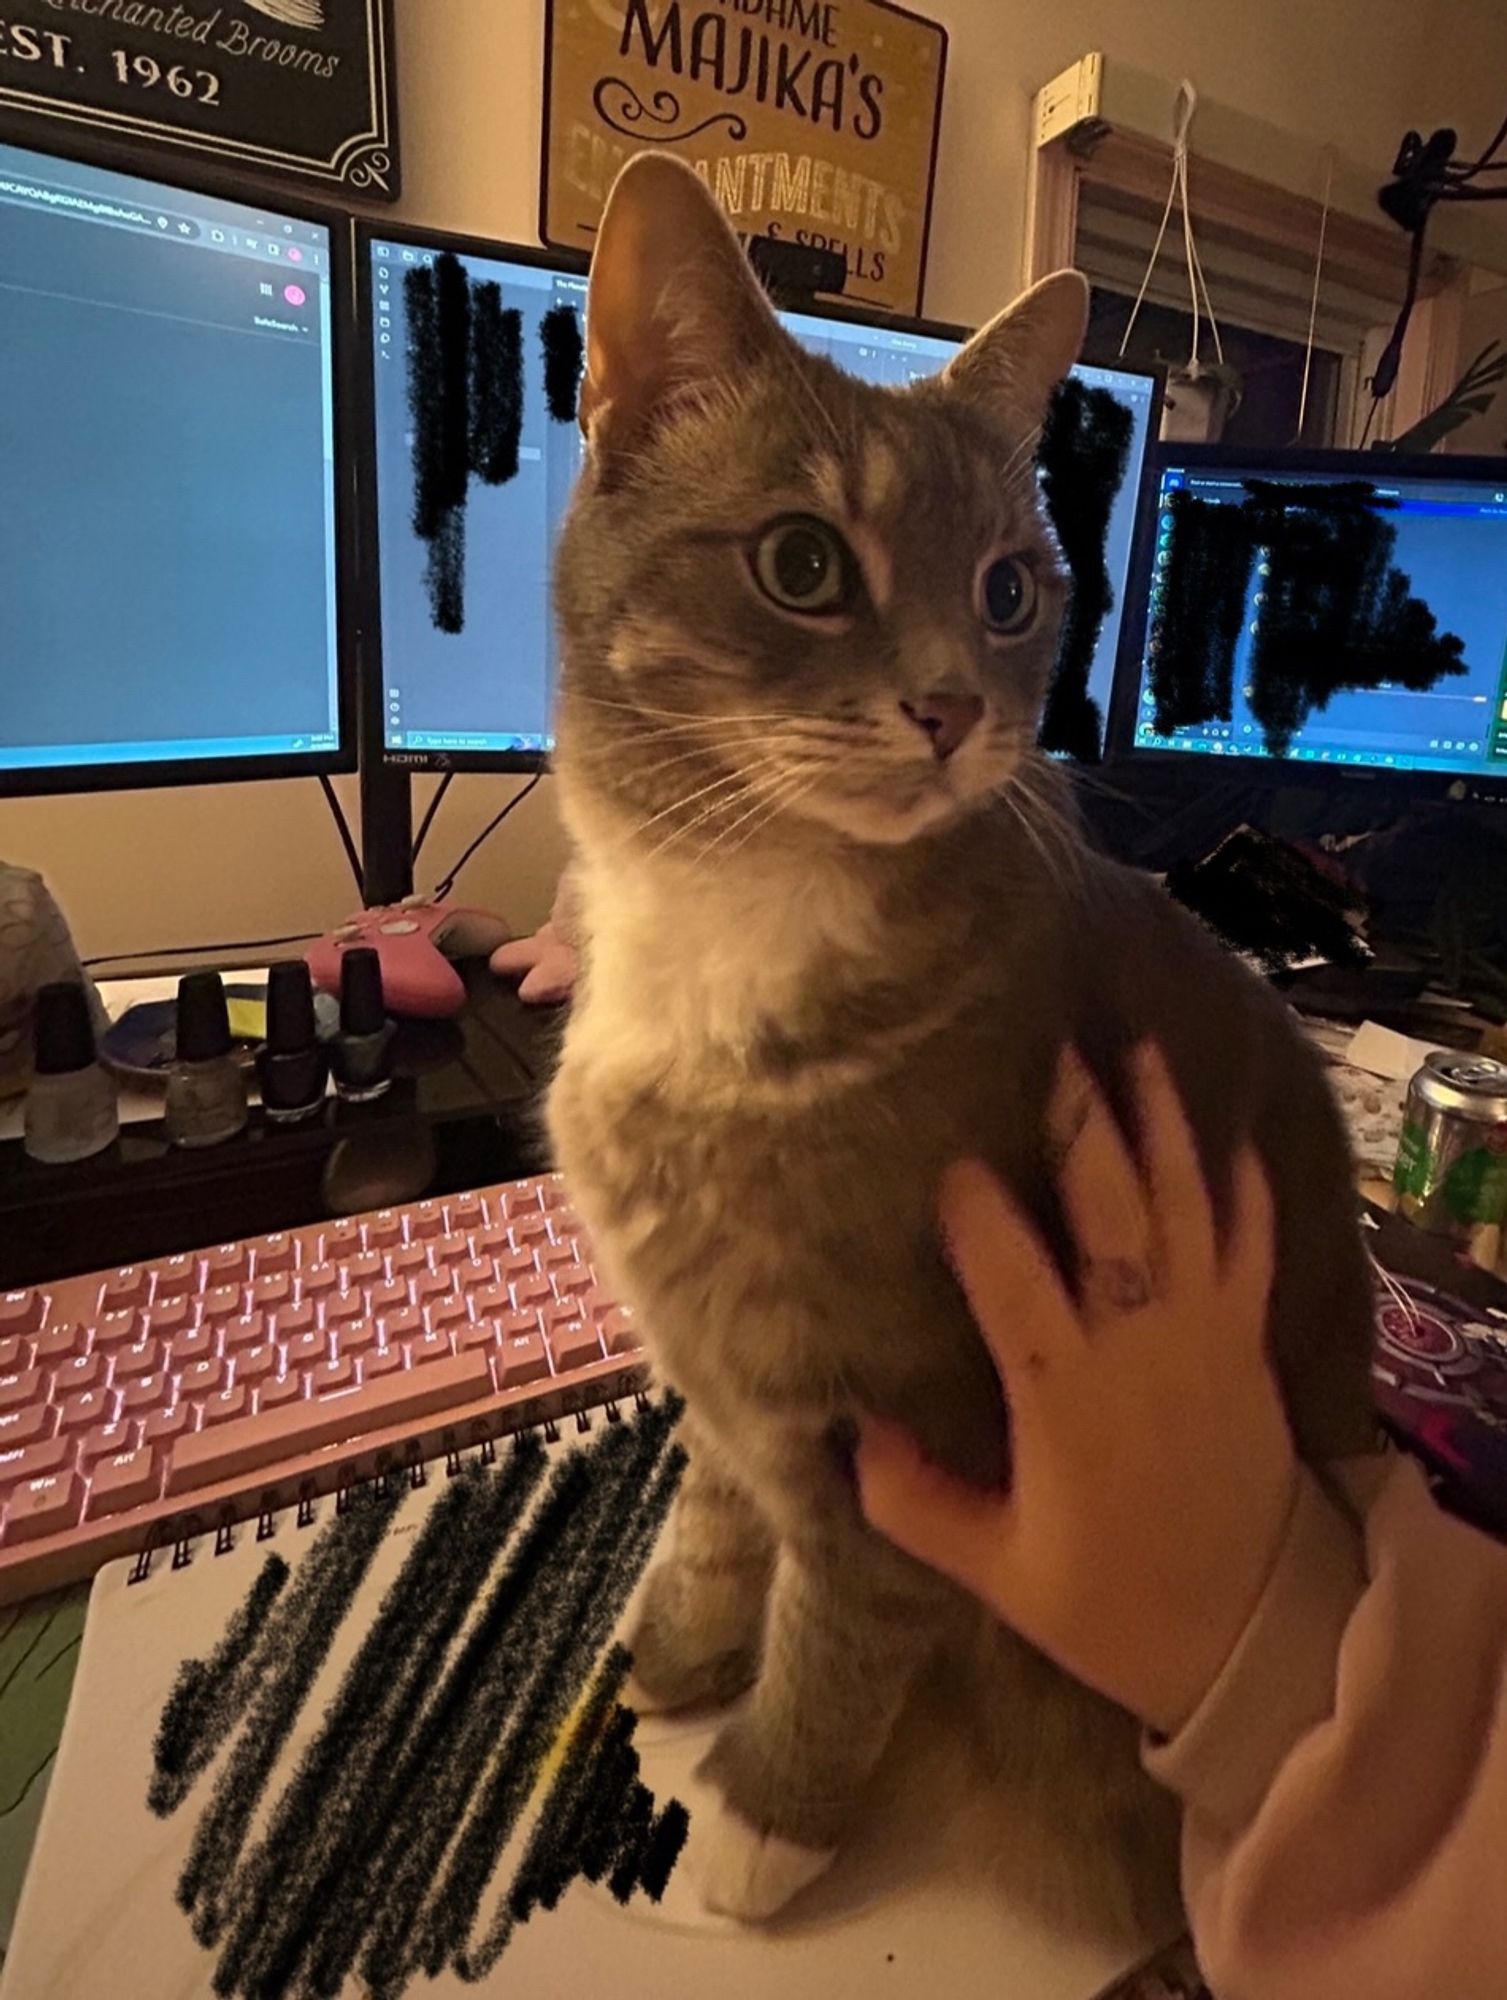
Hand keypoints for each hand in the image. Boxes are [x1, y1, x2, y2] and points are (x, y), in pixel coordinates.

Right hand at [858, 1043, 1297, 1735]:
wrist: (1254, 1638)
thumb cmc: (1111, 1606)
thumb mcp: (996, 1570)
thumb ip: (914, 1500)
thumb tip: (849, 1428)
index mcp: (1067, 1397)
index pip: (1015, 1281)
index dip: (979, 1213)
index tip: (946, 1155)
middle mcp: (1141, 1345)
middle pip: (1113, 1212)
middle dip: (1081, 1125)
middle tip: (1050, 1049)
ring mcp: (1207, 1334)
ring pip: (1187, 1206)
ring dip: (1162, 1124)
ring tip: (1134, 1049)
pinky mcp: (1249, 1342)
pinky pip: (1252, 1245)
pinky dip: (1243, 1187)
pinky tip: (1227, 1136)